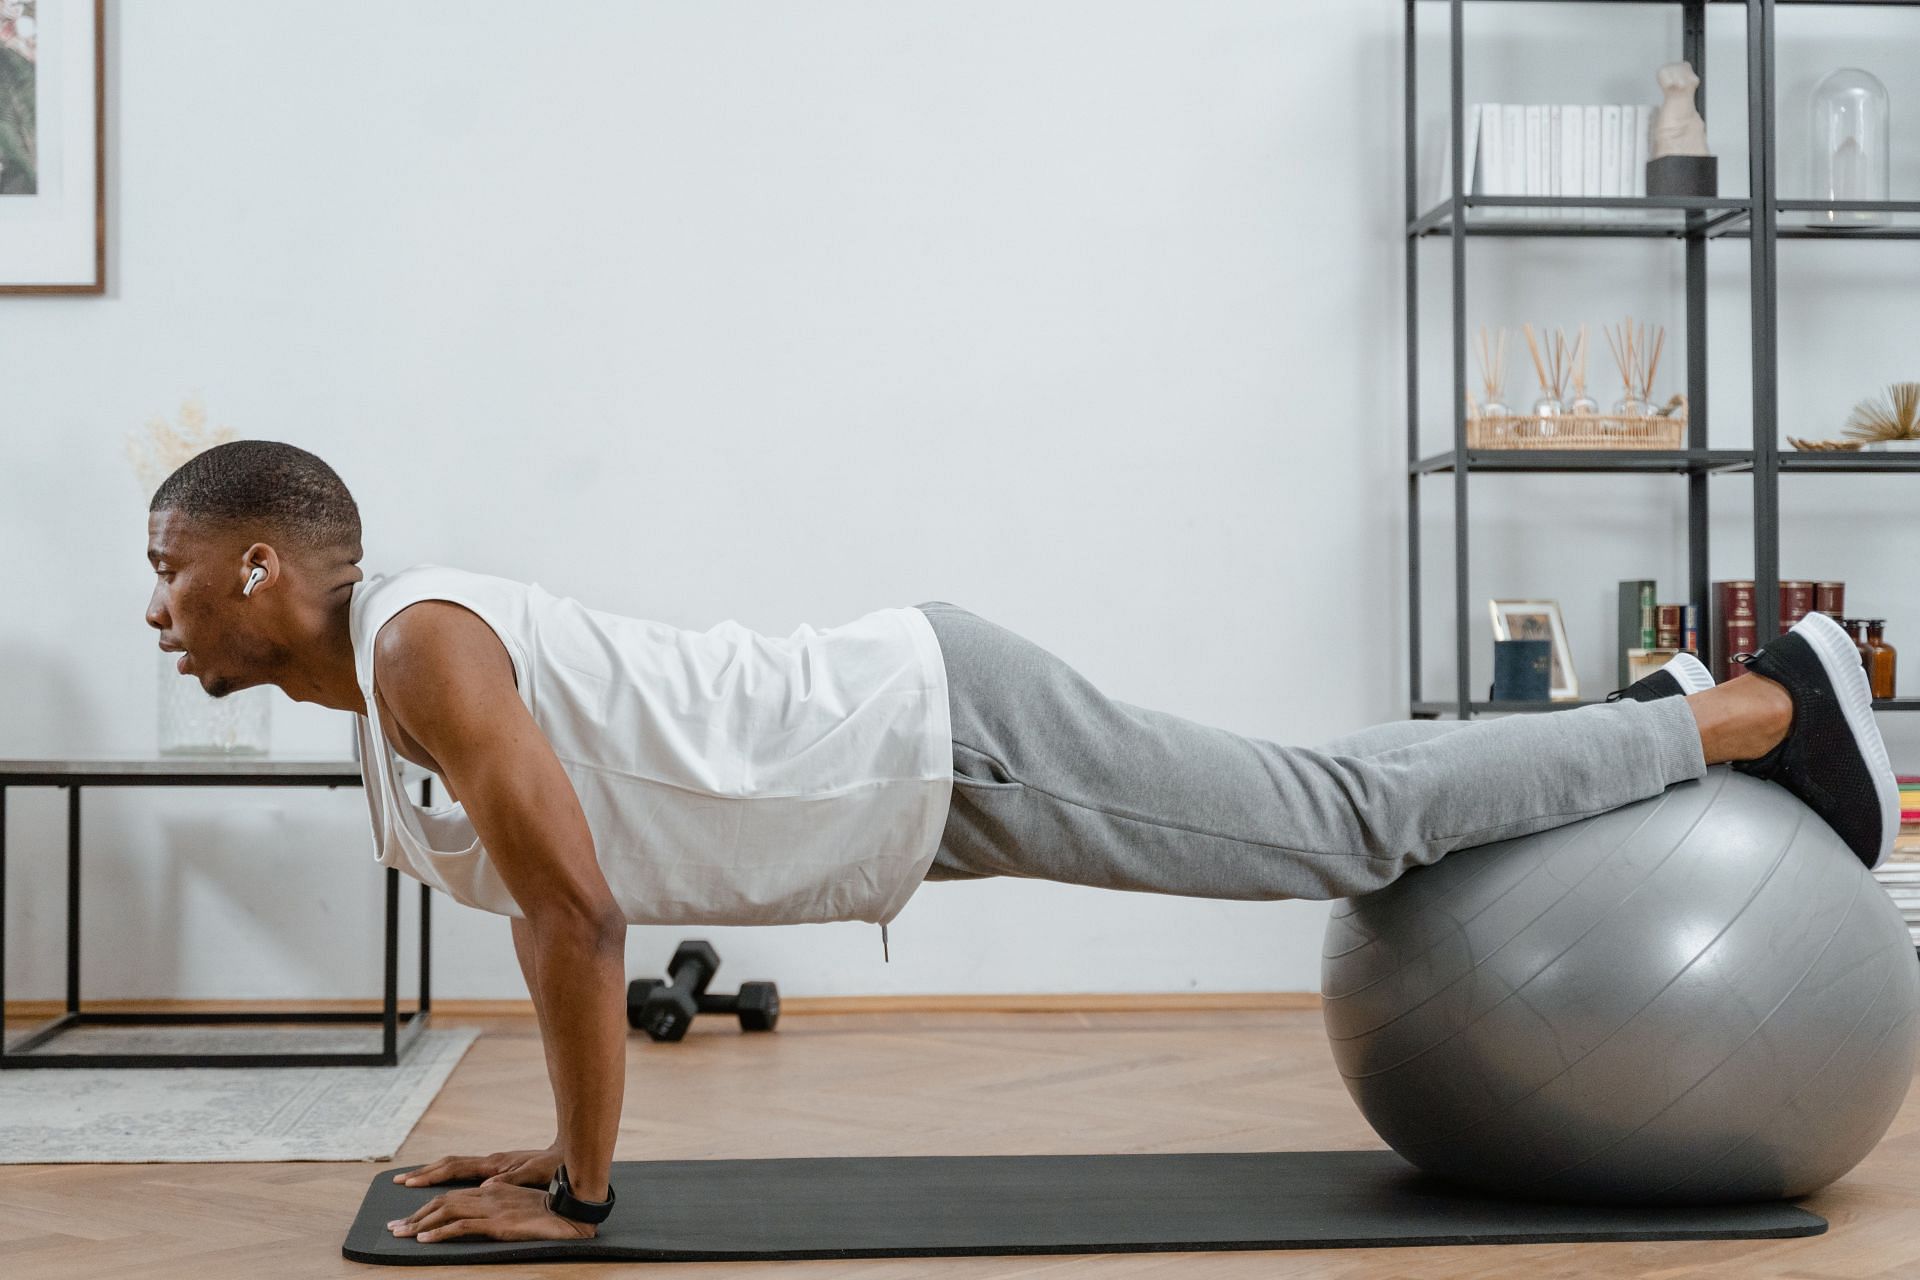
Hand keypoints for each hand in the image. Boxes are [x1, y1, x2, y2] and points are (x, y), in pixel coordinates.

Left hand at [387, 1180, 595, 1243]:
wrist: (568, 1211)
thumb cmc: (548, 1209)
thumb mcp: (518, 1203)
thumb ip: (499, 1199)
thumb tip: (482, 1197)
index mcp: (492, 1188)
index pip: (453, 1193)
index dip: (428, 1203)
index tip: (409, 1216)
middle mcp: (488, 1194)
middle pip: (443, 1200)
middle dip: (415, 1213)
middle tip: (394, 1227)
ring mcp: (491, 1208)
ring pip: (446, 1211)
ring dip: (420, 1223)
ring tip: (401, 1234)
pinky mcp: (496, 1223)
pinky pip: (461, 1226)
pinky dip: (439, 1232)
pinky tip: (425, 1240)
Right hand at [392, 1145, 562, 1188]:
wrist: (567, 1155)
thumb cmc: (553, 1167)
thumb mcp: (534, 1175)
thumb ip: (512, 1181)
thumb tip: (487, 1187)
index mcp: (494, 1164)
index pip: (455, 1168)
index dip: (431, 1175)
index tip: (409, 1182)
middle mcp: (489, 1162)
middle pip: (449, 1164)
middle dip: (423, 1173)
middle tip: (398, 1181)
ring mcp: (493, 1163)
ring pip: (455, 1165)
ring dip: (433, 1171)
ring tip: (413, 1179)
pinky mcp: (498, 1167)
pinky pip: (465, 1170)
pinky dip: (448, 1174)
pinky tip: (444, 1181)